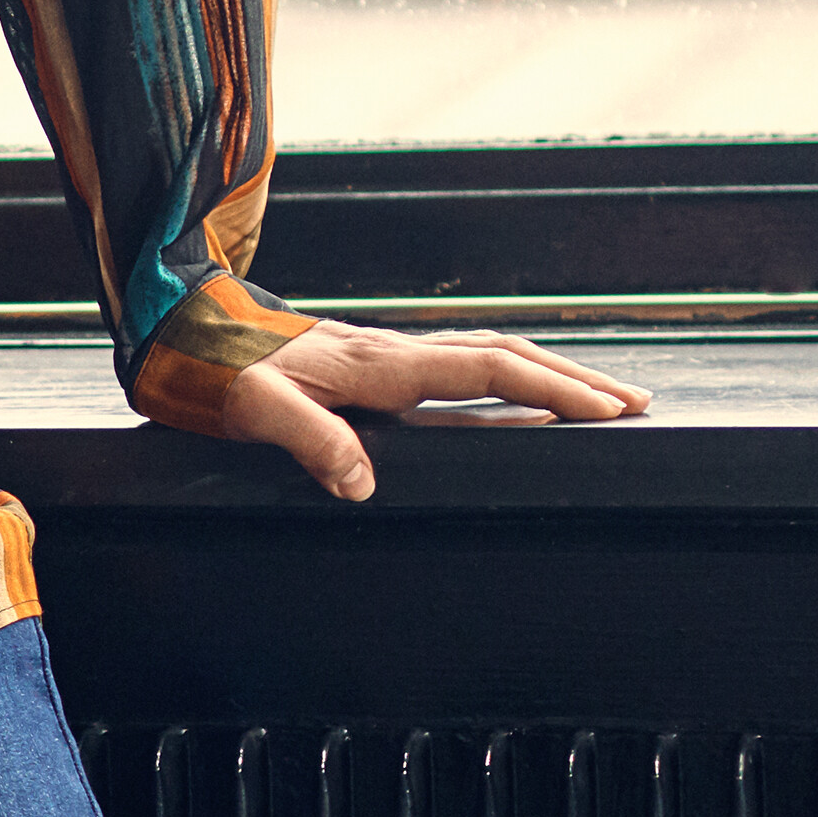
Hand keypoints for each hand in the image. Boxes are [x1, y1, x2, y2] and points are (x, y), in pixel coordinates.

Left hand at [210, 314, 648, 506]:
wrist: (181, 330)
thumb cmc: (214, 370)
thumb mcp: (253, 409)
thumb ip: (310, 441)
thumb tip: (363, 486)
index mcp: (380, 363)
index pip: (487, 373)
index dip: (551, 391)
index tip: (605, 411)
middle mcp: (395, 351)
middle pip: (506, 357)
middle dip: (574, 380)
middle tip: (636, 405)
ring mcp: (388, 353)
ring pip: (488, 355)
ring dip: (547, 374)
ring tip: (600, 398)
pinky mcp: (373, 362)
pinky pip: (458, 365)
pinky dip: (505, 377)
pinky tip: (517, 395)